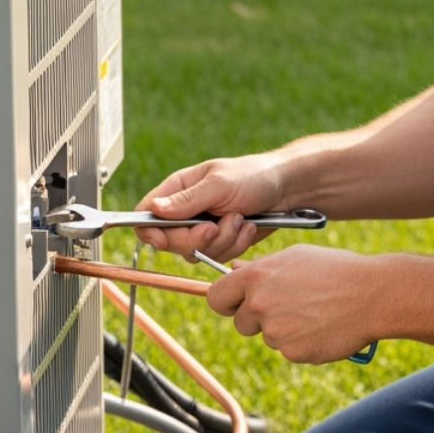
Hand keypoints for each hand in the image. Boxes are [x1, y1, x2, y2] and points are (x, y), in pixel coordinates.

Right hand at [134, 154, 284, 259]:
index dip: (150, 231)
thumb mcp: (220, 184)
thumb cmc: (254, 176)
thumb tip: (154, 209)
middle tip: (214, 227)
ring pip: (196, 252)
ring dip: (222, 239)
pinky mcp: (221, 242)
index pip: (147, 214)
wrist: (287, 189)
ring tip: (240, 218)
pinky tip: (248, 227)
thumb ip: (187, 200)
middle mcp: (186, 211)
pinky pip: (218, 256)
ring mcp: (203, 228)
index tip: (163, 240)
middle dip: (196, 239)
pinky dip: (235, 244)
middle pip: (170, 241)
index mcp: (179, 189)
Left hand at [206, 244, 378, 364]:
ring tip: (313, 310)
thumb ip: (261, 267)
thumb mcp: (296, 256)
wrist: (372, 294)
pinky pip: (288, 350)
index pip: (216, 297)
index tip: (236, 302)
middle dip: (258, 318)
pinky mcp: (293, 352)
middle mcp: (261, 305)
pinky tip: (322, 325)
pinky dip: (301, 341)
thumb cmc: (336, 269)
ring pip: (268, 336)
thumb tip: (235, 271)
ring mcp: (276, 332)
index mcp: (257, 277)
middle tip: (287, 305)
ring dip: (283, 329)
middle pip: (241, 322)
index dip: (226, 301)